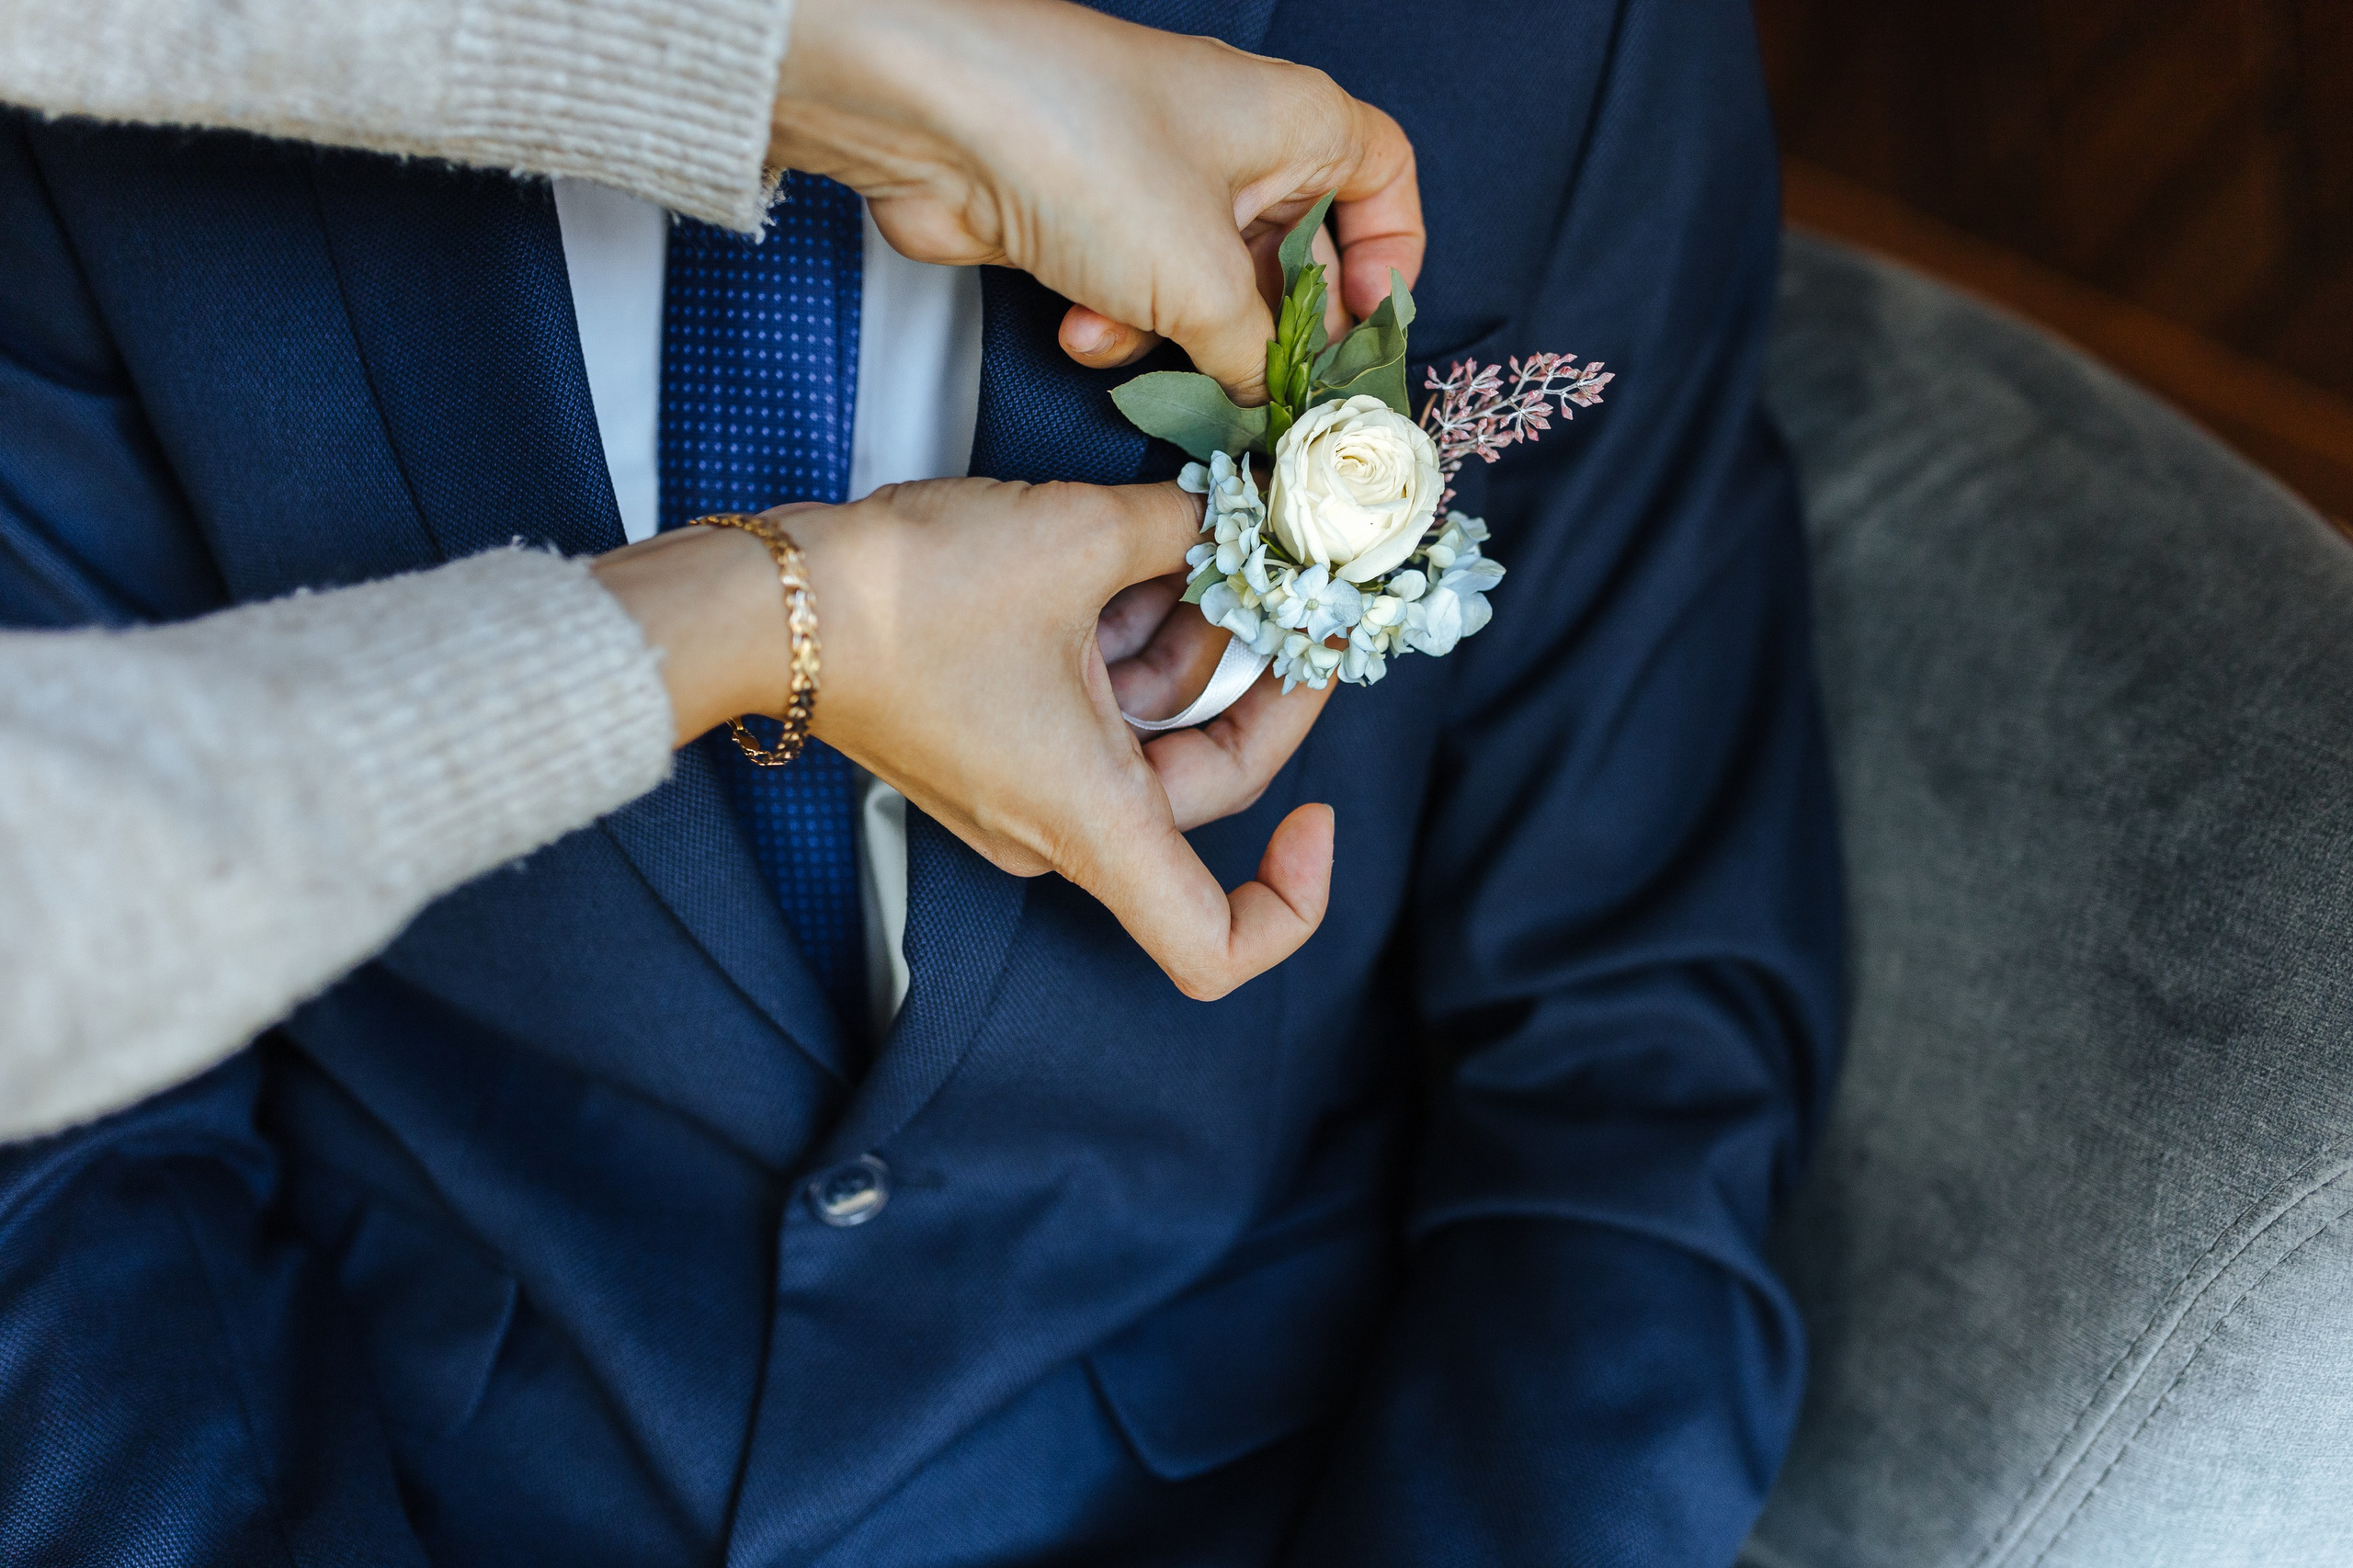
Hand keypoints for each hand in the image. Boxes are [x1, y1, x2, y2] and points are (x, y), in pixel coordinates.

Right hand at [593, 482, 1334, 999]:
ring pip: (1153, 733)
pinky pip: (1096, 708)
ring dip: (1190, 641)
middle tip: (1294, 594)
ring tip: (1207, 541)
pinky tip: (1143, 552)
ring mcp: (1025, 790)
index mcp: (1094, 821)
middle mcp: (1060, 829)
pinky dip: (1130, 639)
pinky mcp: (996, 743)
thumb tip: (1255, 510)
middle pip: (1206, 789)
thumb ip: (1190, 528)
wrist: (767, 599)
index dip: (1293, 901)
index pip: (1215, 946)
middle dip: (1257, 685)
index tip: (1322, 816)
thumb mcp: (1079, 536)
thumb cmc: (907, 598)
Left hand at [769, 0, 1421, 401]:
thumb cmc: (1089, 155)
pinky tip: (1078, 329)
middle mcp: (1234, 144)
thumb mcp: (1203, 283)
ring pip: (1208, 289)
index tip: (1366, 323)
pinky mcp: (1091, 218)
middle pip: (1293, 255)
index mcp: (1295, 125)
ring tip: (1142, 346)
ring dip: (1178, 338)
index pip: (1383, 178)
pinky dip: (1115, 320)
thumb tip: (1272, 403)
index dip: (1390, 254)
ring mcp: (1158, 180)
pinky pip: (1135, 292)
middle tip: (1264, 393)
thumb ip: (1255, 356)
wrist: (936, 121)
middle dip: (1268, 331)